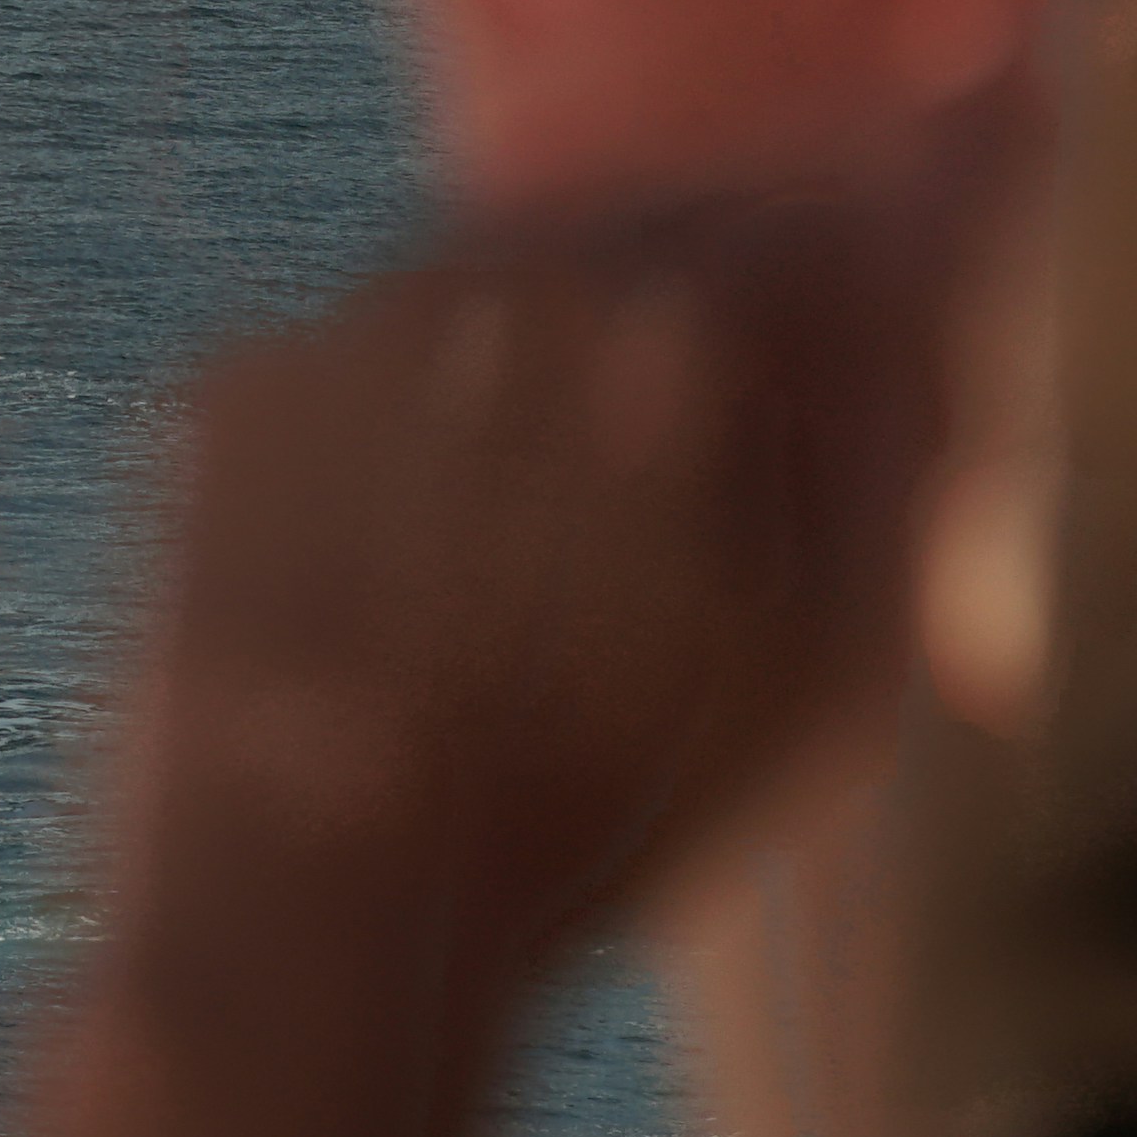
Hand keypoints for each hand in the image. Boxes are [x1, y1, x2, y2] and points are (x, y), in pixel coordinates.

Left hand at [0, 131, 1021, 1136]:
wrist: (317, 896)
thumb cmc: (605, 805)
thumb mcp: (826, 664)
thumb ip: (888, 460)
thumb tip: (903, 324)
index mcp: (693, 321)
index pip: (799, 240)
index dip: (816, 322)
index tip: (802, 403)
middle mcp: (516, 269)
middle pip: (632, 249)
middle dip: (660, 344)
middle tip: (651, 505)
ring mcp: (356, 310)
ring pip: (478, 300)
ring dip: (515, 382)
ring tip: (512, 568)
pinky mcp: (232, 377)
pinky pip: (344, 370)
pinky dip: (376, 442)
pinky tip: (390, 574)